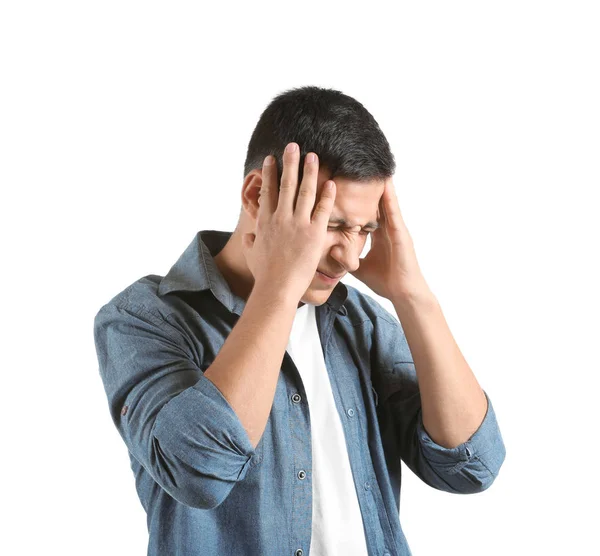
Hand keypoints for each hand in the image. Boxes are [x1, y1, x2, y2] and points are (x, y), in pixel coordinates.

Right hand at [241, 142, 336, 300]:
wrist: (277, 287)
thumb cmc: (264, 275)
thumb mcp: (252, 255)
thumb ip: (250, 242)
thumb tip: (247, 237)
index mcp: (265, 222)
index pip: (267, 191)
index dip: (270, 173)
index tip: (272, 159)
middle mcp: (281, 218)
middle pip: (286, 184)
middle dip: (290, 163)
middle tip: (293, 146)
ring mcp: (298, 224)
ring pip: (305, 191)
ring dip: (309, 172)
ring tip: (313, 156)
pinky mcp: (314, 233)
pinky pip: (323, 209)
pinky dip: (327, 195)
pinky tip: (331, 182)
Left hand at [349, 177, 429, 300]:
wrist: (404, 294)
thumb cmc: (386, 282)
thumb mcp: (361, 268)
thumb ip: (347, 260)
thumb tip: (332, 253)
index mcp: (379, 236)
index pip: (365, 213)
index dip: (357, 200)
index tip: (346, 185)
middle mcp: (388, 229)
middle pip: (375, 203)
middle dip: (367, 186)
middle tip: (357, 166)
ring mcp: (396, 230)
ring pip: (386, 202)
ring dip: (380, 185)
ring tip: (373, 166)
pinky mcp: (402, 234)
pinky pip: (394, 212)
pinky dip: (390, 197)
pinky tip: (386, 184)